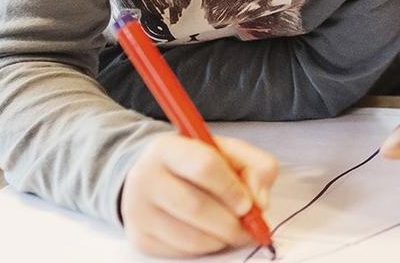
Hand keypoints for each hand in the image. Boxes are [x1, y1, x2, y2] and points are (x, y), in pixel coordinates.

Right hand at [120, 134, 278, 257]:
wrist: (153, 176)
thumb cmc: (196, 162)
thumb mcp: (227, 151)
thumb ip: (255, 166)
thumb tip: (260, 201)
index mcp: (168, 147)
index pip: (204, 167)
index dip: (231, 189)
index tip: (248, 203)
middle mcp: (146, 177)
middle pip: (196, 207)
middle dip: (230, 223)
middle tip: (249, 228)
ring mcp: (139, 211)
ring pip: (189, 236)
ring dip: (221, 239)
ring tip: (234, 231)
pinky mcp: (141, 238)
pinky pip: (180, 252)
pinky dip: (205, 248)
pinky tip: (212, 235)